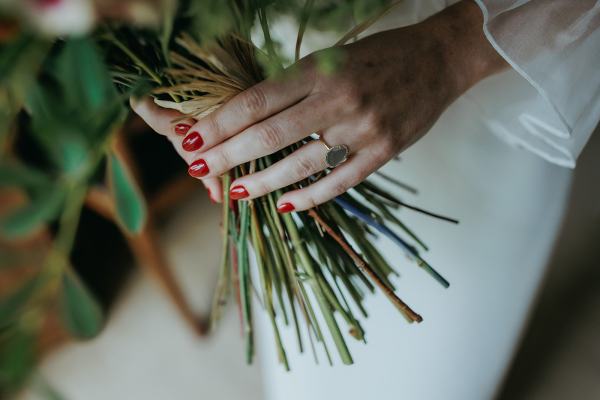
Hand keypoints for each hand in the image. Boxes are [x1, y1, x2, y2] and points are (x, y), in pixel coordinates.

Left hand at [132, 0, 505, 209]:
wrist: (437, 60)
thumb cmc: (378, 56)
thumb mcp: (330, 59)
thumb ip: (293, 87)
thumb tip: (248, 117)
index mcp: (319, 71)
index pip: (256, 101)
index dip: (219, 123)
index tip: (193, 138)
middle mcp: (338, 100)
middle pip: (269, 136)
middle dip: (227, 155)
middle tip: (198, 168)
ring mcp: (362, 130)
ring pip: (301, 165)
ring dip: (263, 182)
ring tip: (235, 192)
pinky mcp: (383, 152)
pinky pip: (339, 182)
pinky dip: (309, 197)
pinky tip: (285, 206)